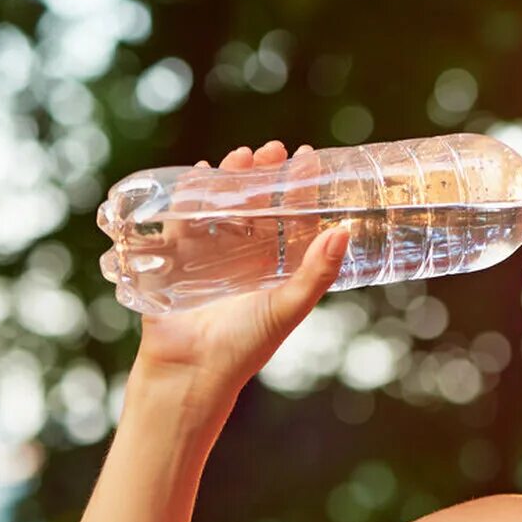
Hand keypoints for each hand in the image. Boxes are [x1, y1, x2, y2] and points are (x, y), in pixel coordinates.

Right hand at [130, 140, 350, 393]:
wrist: (190, 372)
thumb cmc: (244, 347)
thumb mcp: (286, 307)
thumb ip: (316, 273)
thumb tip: (345, 231)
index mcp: (274, 271)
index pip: (292, 220)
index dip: (301, 190)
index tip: (309, 158)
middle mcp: (244, 261)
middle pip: (256, 207)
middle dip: (264, 176)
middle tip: (272, 149)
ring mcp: (209, 259)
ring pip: (222, 208)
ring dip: (230, 181)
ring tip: (240, 157)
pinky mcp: (176, 261)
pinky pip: (182, 221)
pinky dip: (189, 197)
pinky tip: (199, 175)